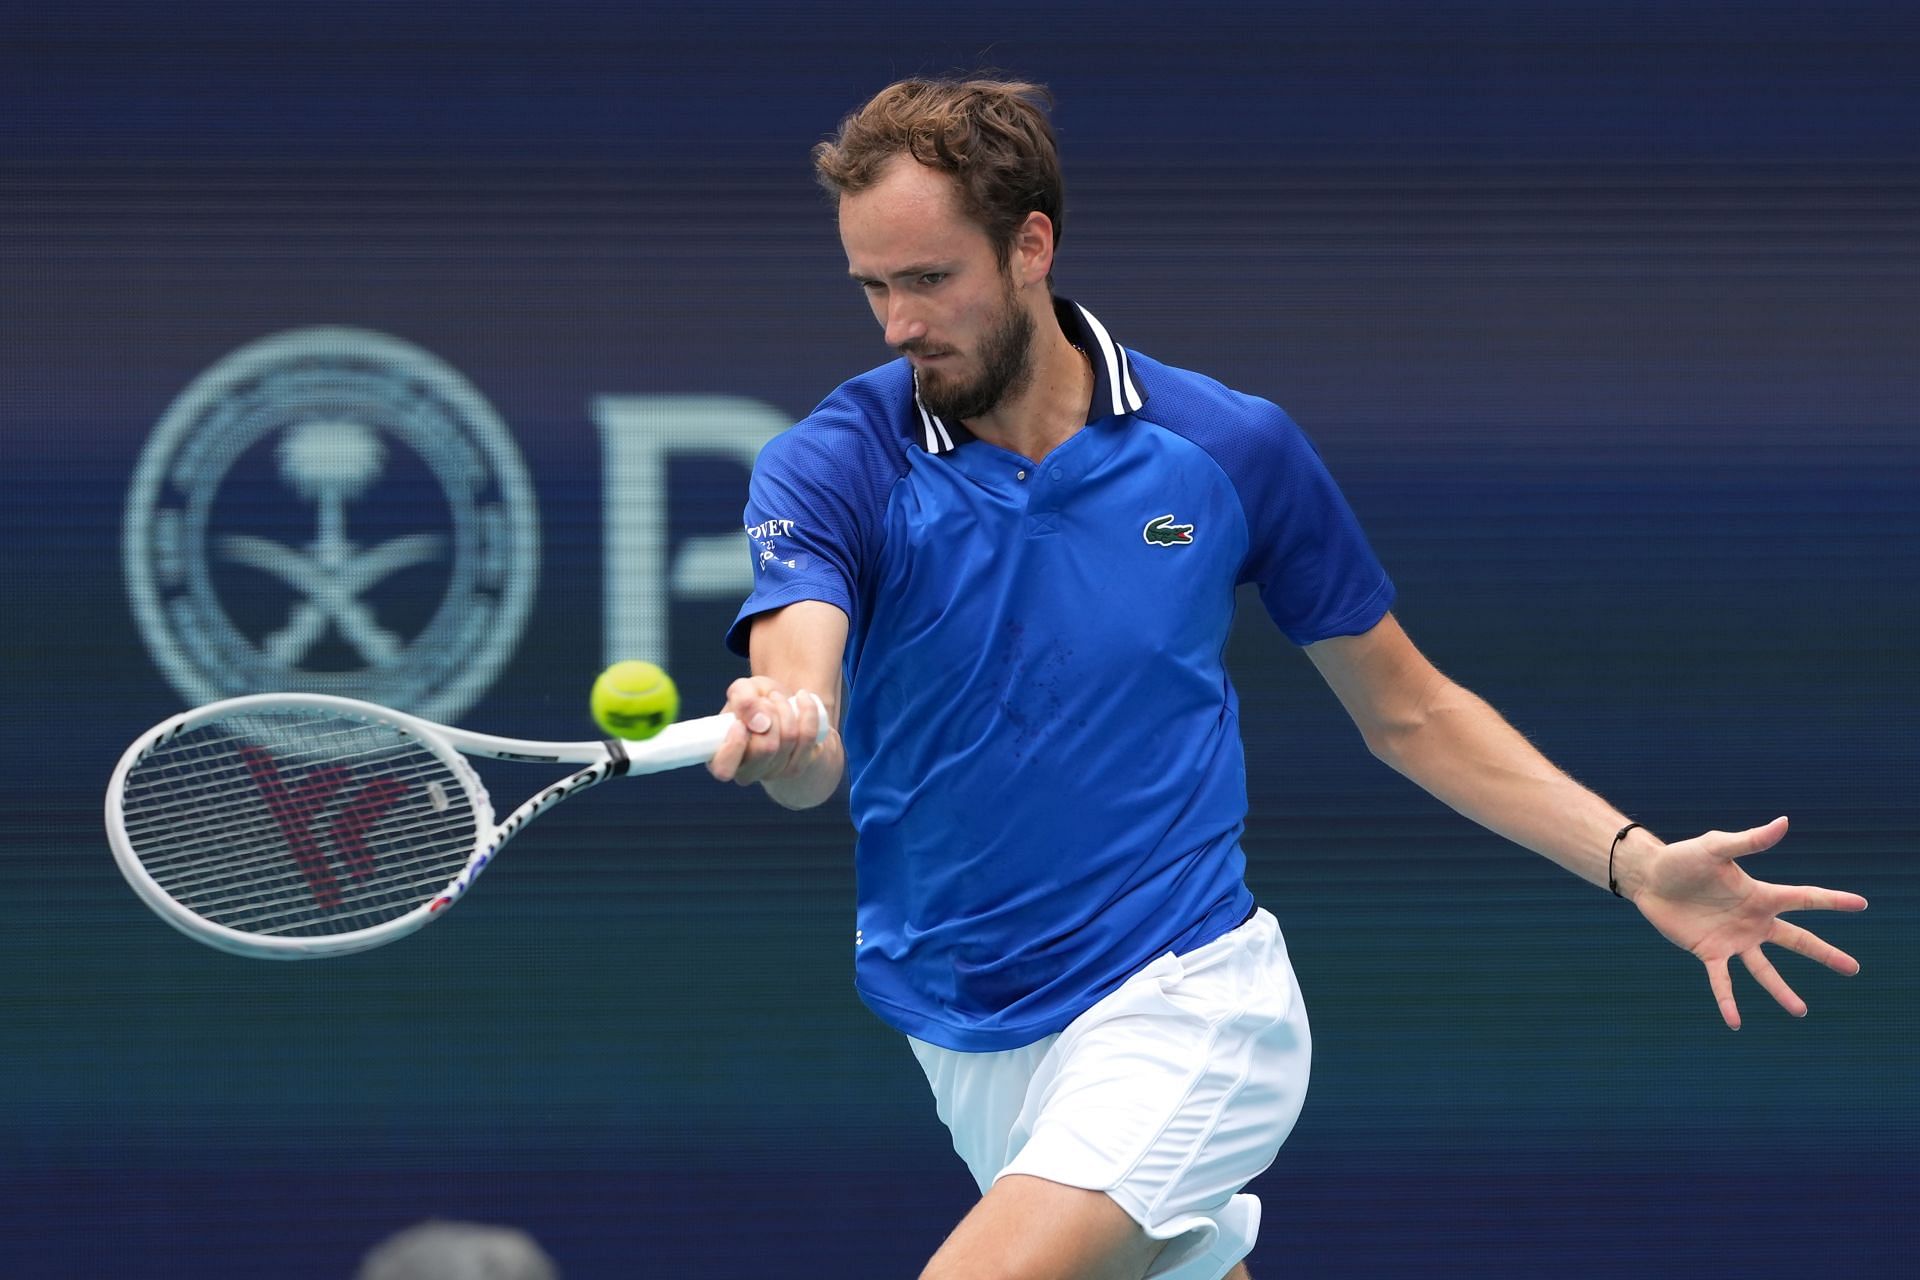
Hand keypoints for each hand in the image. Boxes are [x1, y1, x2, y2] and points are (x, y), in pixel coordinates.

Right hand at [706, 675, 827, 788]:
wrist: (781, 708)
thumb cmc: (754, 701)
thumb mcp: (742, 690)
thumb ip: (743, 699)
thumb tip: (760, 723)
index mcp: (721, 758)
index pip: (723, 769)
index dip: (734, 746)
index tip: (740, 723)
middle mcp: (746, 772)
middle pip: (766, 748)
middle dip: (770, 713)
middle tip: (766, 700)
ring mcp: (773, 773)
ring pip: (789, 740)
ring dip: (786, 709)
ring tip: (778, 698)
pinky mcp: (797, 766)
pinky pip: (809, 737)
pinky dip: (808, 711)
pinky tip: (803, 698)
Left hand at [1630, 816, 1866, 1028]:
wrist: (1649, 878)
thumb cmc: (1683, 858)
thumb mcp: (1715, 847)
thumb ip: (1749, 841)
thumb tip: (1784, 822)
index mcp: (1760, 895)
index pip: (1804, 898)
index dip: (1832, 901)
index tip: (1862, 904)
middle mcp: (1752, 920)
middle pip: (1797, 940)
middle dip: (1825, 954)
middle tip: (1853, 969)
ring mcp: (1732, 939)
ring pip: (1764, 970)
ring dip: (1782, 991)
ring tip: (1800, 1012)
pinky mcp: (1708, 952)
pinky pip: (1722, 981)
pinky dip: (1727, 1001)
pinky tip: (1734, 1022)